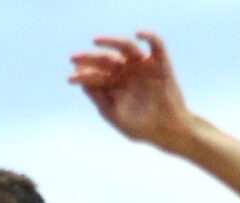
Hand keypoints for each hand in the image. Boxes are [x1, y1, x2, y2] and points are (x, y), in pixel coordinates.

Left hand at [69, 31, 191, 150]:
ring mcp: (143, 65)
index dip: (82, 75)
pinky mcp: (161, 63)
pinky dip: (149, 36)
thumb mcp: (115, 115)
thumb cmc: (141, 127)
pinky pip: (156, 44)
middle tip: (73, 58)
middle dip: (89, 58)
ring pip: (126, 47)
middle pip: (106, 59)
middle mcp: (126, 71)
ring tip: (95, 40)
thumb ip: (100, 100)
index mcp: (114, 83)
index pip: (95, 74)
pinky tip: (138, 33)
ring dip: (110, 41)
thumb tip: (84, 83)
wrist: (167, 132)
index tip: (71, 78)